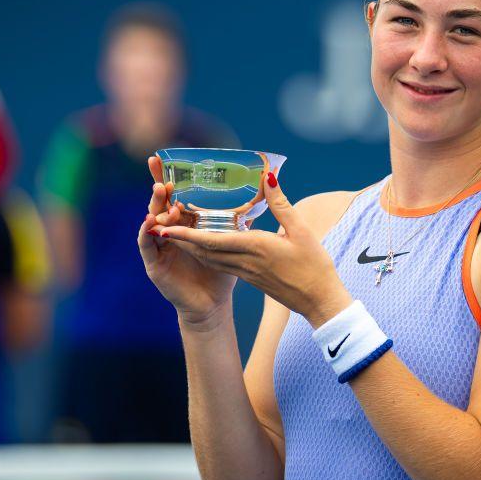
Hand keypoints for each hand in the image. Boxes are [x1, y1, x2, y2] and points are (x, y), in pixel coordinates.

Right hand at [138, 156, 235, 329]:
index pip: (175, 195)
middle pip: (160, 203)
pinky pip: (146, 245)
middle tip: (159, 172)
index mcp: (187, 223)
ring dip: (155, 206)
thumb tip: (260, 195)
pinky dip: (146, 233)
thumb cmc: (222, 272)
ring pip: (152, 221)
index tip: (161, 158)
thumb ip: (240, 218)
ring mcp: (160, 247)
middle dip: (157, 186)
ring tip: (160, 194)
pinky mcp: (154, 264)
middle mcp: (171, 231)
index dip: (167, 177)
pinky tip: (149, 223)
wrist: (212, 304)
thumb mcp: (232, 241)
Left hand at [158, 172, 352, 326]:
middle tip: (161, 225)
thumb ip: (281, 204)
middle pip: (204, 250)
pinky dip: (208, 254)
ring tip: (175, 234)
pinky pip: (222, 265)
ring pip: (210, 259)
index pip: (212, 240)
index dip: (186, 233)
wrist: (319, 301)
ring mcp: (246, 273)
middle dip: (181, 239)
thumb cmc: (313, 266)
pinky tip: (206, 246)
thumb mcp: (301, 230)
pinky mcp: (251, 279)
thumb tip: (268, 178)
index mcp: (254, 248)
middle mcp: (244, 261)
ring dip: (191, 247)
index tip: (165, 226)